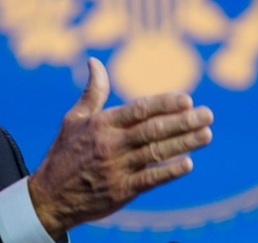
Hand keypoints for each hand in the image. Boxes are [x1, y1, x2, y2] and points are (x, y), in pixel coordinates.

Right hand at [28, 57, 213, 238]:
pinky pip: (150, 180)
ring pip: (156, 153)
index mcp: (102, 123)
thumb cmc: (64, 151)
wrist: (50, 195)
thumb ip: (93, 91)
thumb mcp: (74, 117)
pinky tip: (188, 163)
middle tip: (207, 115)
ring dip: (184, 143)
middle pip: (153, 130)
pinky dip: (170, 171)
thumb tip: (94, 61)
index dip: (164, 104)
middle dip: (183, 122)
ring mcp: (117, 168)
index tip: (187, 99)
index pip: (139, 109)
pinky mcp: (121, 191)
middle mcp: (111, 144)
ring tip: (207, 134)